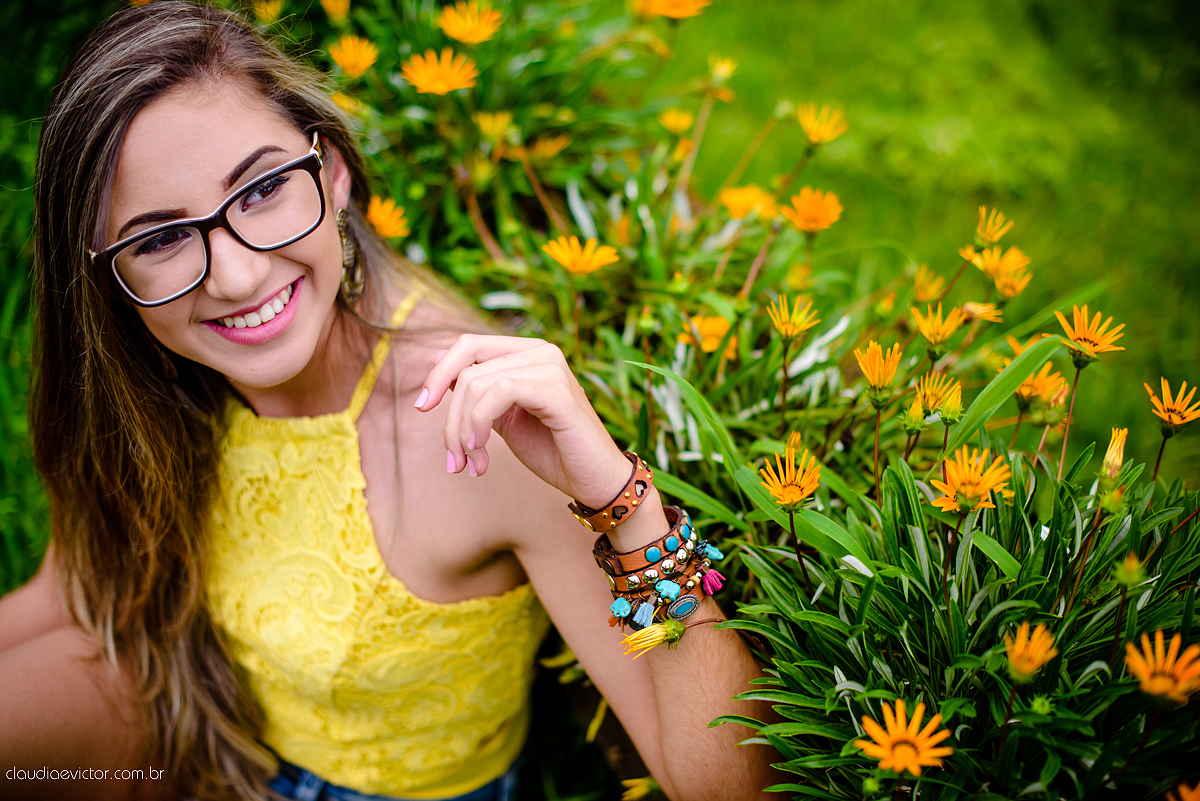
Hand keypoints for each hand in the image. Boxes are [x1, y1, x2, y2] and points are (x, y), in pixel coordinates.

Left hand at [414, 334, 632, 506]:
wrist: (594, 481)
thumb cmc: (552, 450)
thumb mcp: (503, 417)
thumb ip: (477, 390)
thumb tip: (436, 358)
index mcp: (528, 353)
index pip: (467, 345)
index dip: (438, 373)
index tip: (420, 407)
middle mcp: (541, 351)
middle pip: (467, 368)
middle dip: (449, 417)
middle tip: (453, 459)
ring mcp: (551, 367)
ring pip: (477, 383)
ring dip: (462, 432)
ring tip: (471, 464)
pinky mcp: (557, 391)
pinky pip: (498, 392)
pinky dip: (479, 423)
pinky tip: (481, 452)